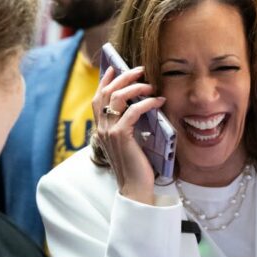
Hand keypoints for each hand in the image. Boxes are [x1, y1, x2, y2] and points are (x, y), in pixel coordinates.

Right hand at [93, 66, 166, 204]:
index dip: (105, 81)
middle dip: (123, 77)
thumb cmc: (136, 166)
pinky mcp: (121, 136)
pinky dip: (147, 103)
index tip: (114, 67)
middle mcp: (102, 128)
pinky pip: (133, 111)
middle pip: (107, 93)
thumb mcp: (130, 141)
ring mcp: (109, 132)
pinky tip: (158, 101)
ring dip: (135, 86)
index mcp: (101, 129)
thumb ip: (129, 125)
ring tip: (150, 84)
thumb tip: (141, 105)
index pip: (98, 99)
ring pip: (117, 98)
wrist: (134, 187)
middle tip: (140, 70)